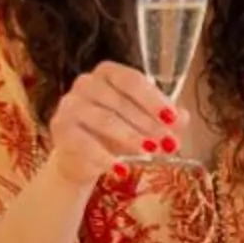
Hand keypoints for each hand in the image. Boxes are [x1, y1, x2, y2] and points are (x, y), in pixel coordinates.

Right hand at [47, 63, 184, 186]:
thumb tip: (183, 118)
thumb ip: (164, 117)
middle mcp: (86, 83)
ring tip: (150, 153)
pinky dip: (104, 157)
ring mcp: (70, 104)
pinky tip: (122, 169)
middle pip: (121, 102)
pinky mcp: (59, 128)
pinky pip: (84, 143)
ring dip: (131, 138)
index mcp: (108, 73)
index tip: (173, 119)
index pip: (133, 81)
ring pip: (105, 120)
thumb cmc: (115, 131)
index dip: (154, 100)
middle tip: (169, 143)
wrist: (81, 156)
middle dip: (149, 124)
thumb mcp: (143, 122)